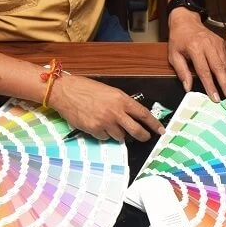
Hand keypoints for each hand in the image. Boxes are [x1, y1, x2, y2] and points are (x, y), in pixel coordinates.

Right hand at [48, 75, 164, 141]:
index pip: (144, 114)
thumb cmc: (86, 88)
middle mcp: (115, 112)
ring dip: (119, 134)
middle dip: (143, 136)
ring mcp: (105, 122)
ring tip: (111, 125)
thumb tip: (131, 115)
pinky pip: (104, 138)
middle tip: (145, 138)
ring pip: (120, 137)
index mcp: (121, 99)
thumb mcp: (109, 91)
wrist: (65, 91)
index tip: (160, 130)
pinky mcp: (94, 130)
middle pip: (136, 131)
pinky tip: (97, 125)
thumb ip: (121, 103)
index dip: (154, 124)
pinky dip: (103, 134)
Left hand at [167, 9, 225, 102]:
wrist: (186, 21)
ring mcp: (217, 43)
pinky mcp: (222, 43)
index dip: (210, 86)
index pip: (204, 71)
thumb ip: (181, 72)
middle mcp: (208, 45)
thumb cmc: (178, 39)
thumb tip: (187, 88)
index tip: (216, 98)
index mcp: (195, 48)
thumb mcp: (174, 55)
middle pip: (219, 67)